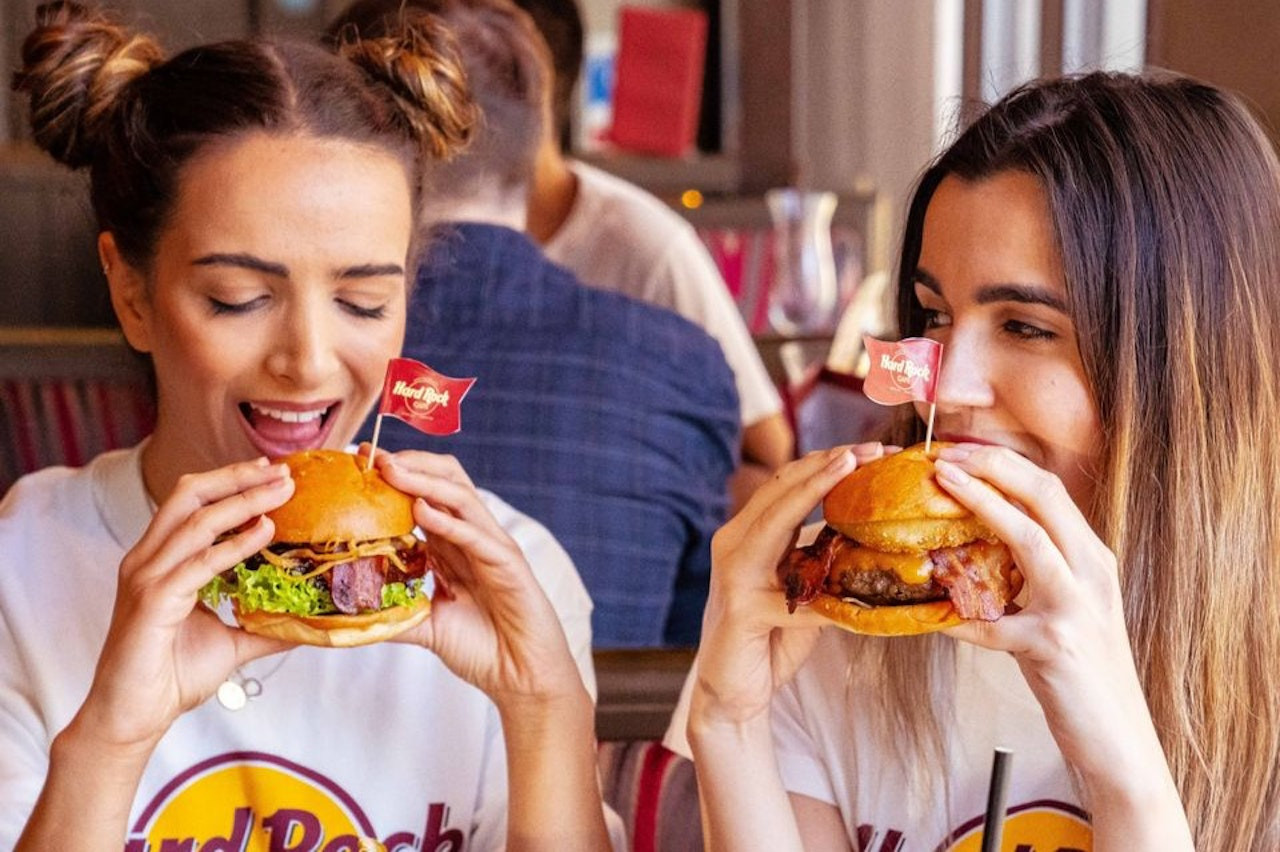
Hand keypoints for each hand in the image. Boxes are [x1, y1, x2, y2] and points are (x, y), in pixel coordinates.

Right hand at [80, 458, 296, 749]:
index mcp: (159, 561)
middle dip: (237, 477)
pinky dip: (235, 544)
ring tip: (283, 491)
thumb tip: (304, 623)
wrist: (131, 717)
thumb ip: (263, 626)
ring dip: (244, 501)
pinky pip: (199, 563)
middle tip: (282, 472)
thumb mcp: (230, 642)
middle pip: (189, 495)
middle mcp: (148, 561)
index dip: (231, 481)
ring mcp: (147, 578)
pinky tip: (264, 532)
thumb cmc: (169, 677)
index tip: (273, 472)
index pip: (193, 502)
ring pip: (196, 522)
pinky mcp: (153, 601)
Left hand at [367, 448, 584, 710]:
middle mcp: (472, 537)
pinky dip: (448, 521)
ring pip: (460, 497)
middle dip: (408, 463)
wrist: (522, 677)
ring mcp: (492, 547)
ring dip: (423, 480)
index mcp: (453, 544)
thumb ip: (393, 615)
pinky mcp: (508, 564)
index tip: (357, 461)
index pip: (424, 494)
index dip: (394, 475)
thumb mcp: (426, 628)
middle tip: (369, 455)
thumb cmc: (482, 648)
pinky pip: (475, 535)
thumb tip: (348, 617)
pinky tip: (421, 511)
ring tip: (389, 469)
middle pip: (445, 479)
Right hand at [692, 443, 888, 728]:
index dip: (828, 461)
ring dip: (815, 489)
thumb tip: (878, 534)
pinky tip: (858, 592)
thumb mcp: (803, 587)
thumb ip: (823, 557)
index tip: (873, 451)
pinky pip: (793, 596)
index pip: (788, 482)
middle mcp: (733, 542)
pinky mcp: (740, 610)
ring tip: (851, 466)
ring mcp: (733, 574)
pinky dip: (827, 593)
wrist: (733, 693)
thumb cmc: (772, 637)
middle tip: (872, 449)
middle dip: (827, 463)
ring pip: (776, 520)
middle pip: (781, 487)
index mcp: (749, 532)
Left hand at [933, 444, 1164, 788]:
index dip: (1003, 463)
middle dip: (993, 466)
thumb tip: (971, 545)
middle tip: (943, 452)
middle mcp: (1092, 573)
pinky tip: (929, 617)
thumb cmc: (1079, 671)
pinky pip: (995, 625)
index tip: (958, 448)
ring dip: (983, 505)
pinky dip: (959, 618)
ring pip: (1031, 541)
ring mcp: (1078, 608)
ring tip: (942, 483)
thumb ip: (1031, 572)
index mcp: (1091, 557)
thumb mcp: (1063, 607)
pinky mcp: (1057, 647)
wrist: (1117, 738)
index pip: (1050, 490)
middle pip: (1046, 497)